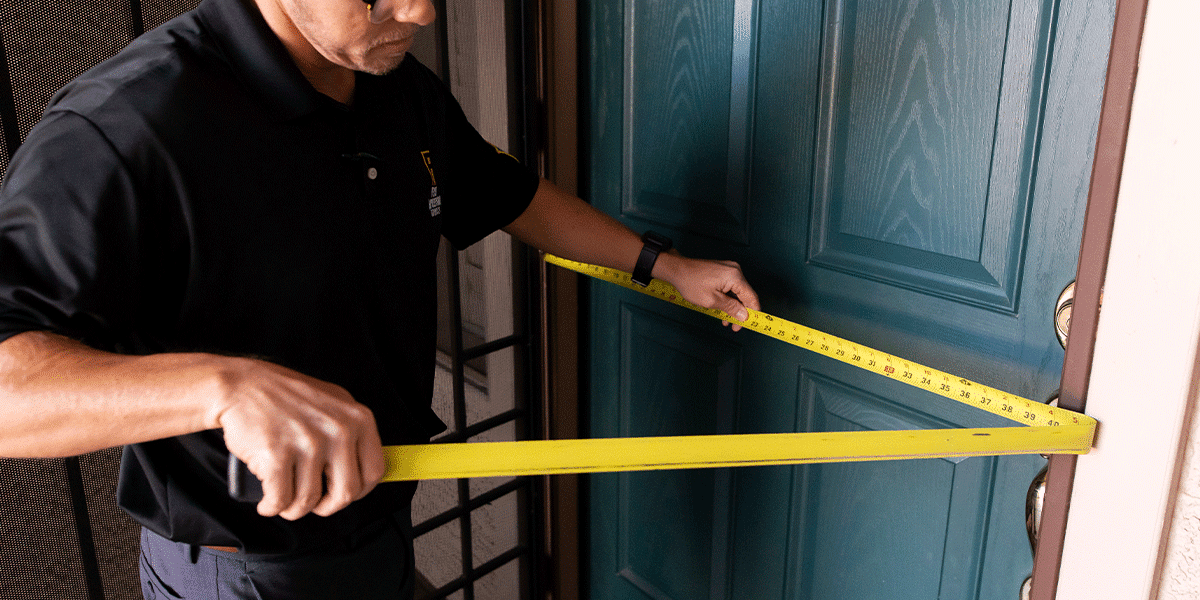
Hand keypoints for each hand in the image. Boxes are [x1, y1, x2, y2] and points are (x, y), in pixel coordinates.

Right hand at [210, 358, 385, 519]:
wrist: (242, 385)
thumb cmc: (285, 397)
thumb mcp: (334, 404)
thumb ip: (352, 434)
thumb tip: (365, 473)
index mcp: (358, 418)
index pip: (374, 472)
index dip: (358, 492)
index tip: (341, 494)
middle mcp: (338, 430)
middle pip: (345, 493)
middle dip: (326, 506)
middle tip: (313, 503)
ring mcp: (308, 443)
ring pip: (309, 501)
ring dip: (294, 508)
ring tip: (284, 498)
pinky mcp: (277, 456)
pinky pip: (280, 500)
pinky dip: (271, 507)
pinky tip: (268, 501)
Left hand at [654, 254, 760, 330]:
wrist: (677, 270)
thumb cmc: (691, 283)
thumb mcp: (712, 301)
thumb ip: (730, 308)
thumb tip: (744, 315)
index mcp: (735, 276)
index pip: (751, 297)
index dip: (751, 313)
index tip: (747, 325)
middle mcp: (735, 271)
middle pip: (745, 295)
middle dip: (740, 312)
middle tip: (734, 326)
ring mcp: (729, 270)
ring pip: (737, 293)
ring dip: (733, 307)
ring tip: (725, 320)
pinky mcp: (724, 271)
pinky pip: (731, 287)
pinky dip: (728, 299)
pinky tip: (722, 309)